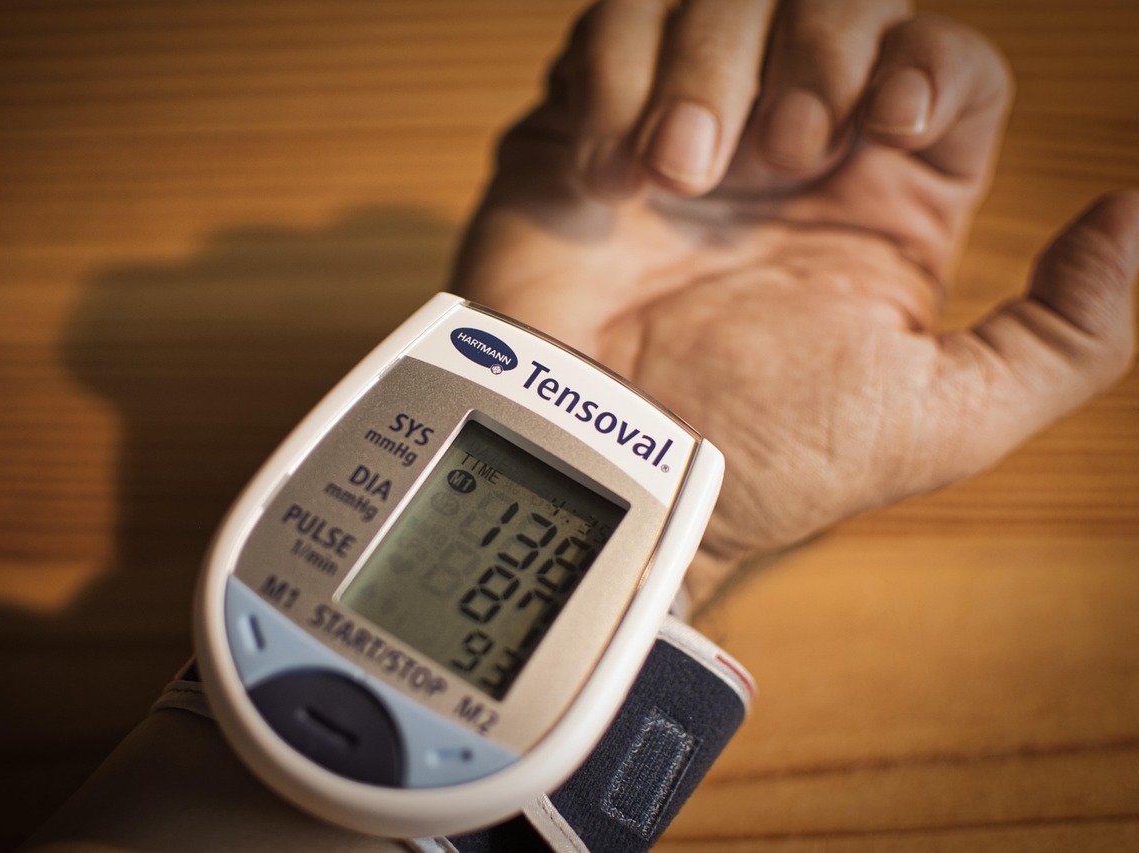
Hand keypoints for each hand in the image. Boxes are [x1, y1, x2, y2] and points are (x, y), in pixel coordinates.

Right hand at [451, 0, 1138, 606]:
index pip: (938, 55)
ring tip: (678, 177)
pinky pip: (608, 30)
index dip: (927, 58)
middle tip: (782, 154)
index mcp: (881, 203)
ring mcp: (684, 133)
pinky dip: (616, 82)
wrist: (609, 473)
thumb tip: (1134, 218)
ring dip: (708, 66)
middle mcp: (787, 153)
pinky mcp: (584, 130)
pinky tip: (612, 175)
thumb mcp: (946, 418)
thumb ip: (1069, 333)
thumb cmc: (763, 459)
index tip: (894, 121)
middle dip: (820, 46)